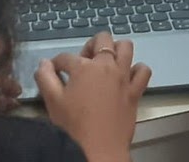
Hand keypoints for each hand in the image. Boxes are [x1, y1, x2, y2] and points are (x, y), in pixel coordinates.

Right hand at [35, 32, 151, 161]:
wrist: (99, 149)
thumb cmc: (73, 126)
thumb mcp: (52, 101)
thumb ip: (45, 78)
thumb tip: (44, 63)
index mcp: (83, 67)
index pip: (66, 57)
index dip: (57, 63)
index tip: (54, 71)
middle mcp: (106, 66)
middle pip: (102, 39)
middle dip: (90, 45)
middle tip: (83, 62)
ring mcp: (124, 76)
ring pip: (126, 47)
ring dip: (116, 49)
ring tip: (106, 62)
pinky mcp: (135, 90)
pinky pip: (143, 70)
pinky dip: (137, 69)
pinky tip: (127, 76)